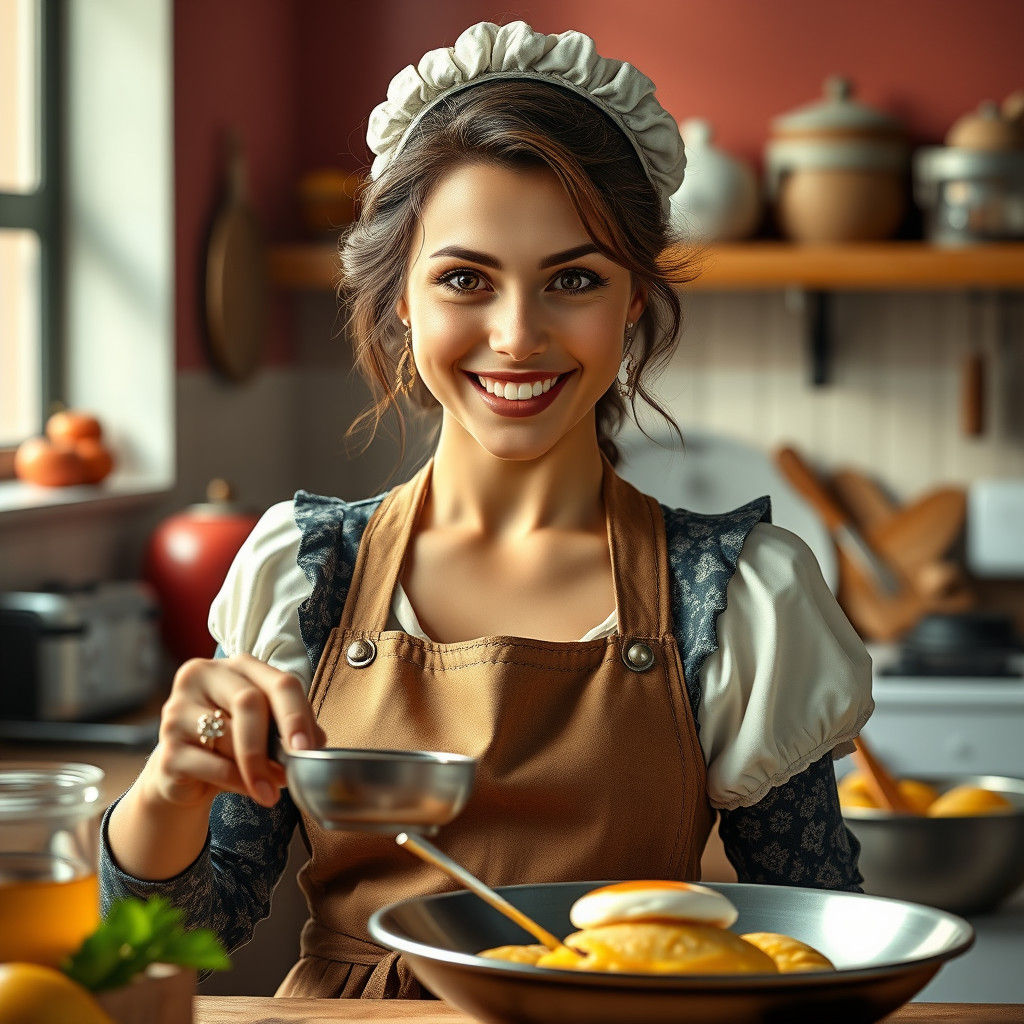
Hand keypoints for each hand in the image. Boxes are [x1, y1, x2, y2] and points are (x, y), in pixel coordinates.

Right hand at [143, 653, 326, 809]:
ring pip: (229, 736)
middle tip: (291, 773)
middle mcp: (202, 677)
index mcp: (236, 666)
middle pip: (248, 701)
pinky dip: (238, 782)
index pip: (277, 681)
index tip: (308, 747)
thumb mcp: (265, 727)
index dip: (297, 714)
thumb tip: (316, 742)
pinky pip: (212, 766)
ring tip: (271, 785)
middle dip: (272, 743)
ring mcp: (177, 711)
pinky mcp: (166, 749)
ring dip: (257, 768)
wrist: (186, 774)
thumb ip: (289, 726)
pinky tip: (250, 790)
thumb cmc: (233, 742)